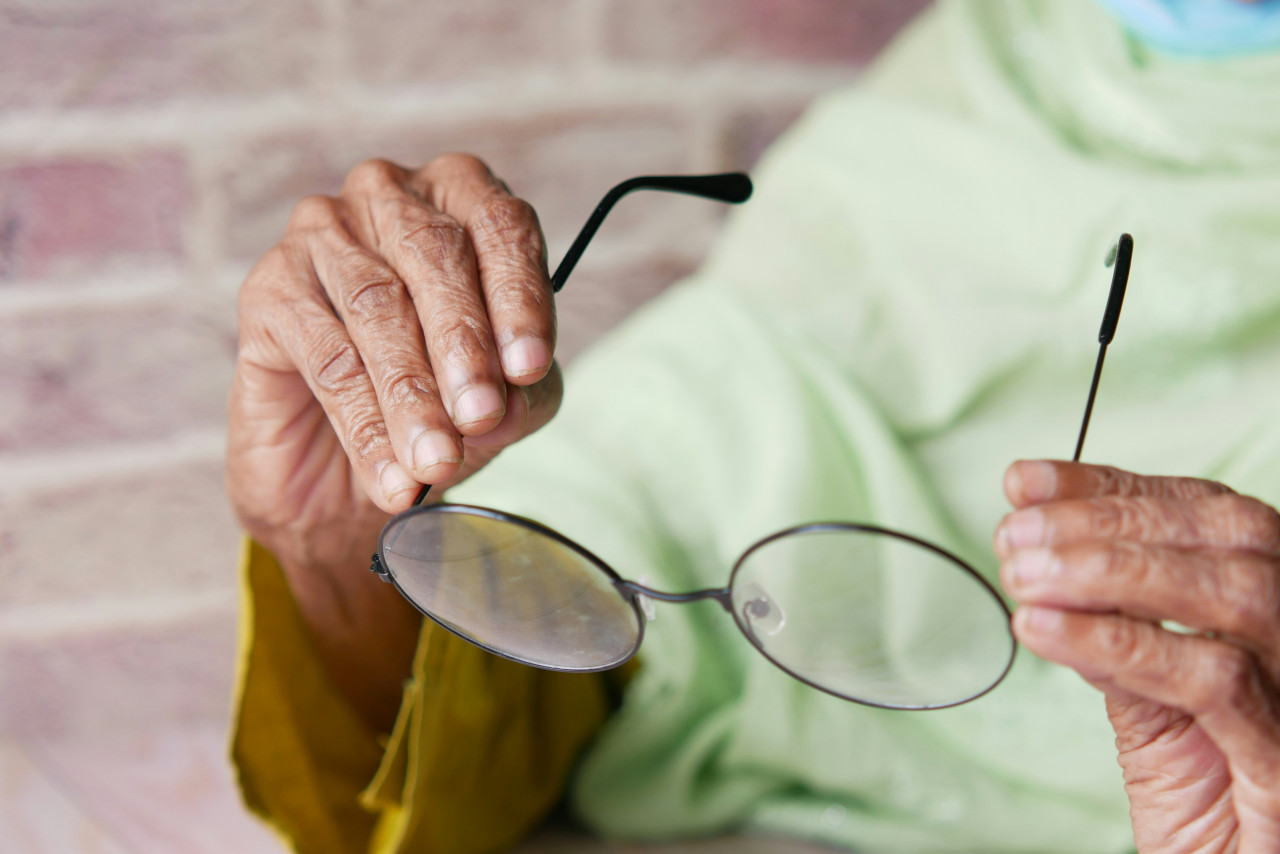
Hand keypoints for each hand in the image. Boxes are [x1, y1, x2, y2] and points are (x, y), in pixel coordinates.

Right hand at [225, 154, 562, 727]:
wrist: (355, 491)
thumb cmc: (448, 429)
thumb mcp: (510, 407)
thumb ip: (529, 383)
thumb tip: (528, 382)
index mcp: (463, 210)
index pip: (503, 224)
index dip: (521, 298)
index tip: (534, 374)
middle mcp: (390, 206)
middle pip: (435, 259)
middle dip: (467, 348)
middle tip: (483, 423)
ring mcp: (320, 241)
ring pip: (376, 307)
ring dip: (414, 391)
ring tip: (438, 462)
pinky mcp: (270, 297)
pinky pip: (322, 351)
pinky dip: (364, 414)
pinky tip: (392, 471)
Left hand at [996, 461, 1279, 853]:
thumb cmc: (1206, 803)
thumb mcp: (1152, 708)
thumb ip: (1115, 638)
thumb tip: (1042, 564)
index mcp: (1269, 615)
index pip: (1203, 515)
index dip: (1111, 488)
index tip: (1024, 482)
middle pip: (1228, 534)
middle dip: (1105, 519)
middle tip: (1015, 534)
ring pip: (1233, 592)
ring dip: (1108, 571)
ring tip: (1024, 576)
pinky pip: (1214, 680)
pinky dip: (1118, 643)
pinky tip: (1044, 631)